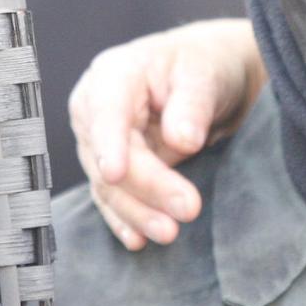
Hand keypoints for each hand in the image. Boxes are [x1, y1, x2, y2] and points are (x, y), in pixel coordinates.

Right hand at [67, 18, 264, 248]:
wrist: (208, 77)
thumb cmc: (203, 65)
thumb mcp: (204, 73)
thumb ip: (192, 104)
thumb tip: (181, 139)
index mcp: (114, 75)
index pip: (105, 113)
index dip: (108, 144)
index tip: (115, 172)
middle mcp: (96, 110)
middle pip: (111, 157)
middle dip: (147, 188)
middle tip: (188, 208)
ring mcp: (100, 142)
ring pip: (110, 186)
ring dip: (138, 212)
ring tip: (170, 232)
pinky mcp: (114, 168)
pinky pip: (113, 198)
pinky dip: (127, 220)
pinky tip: (138, 240)